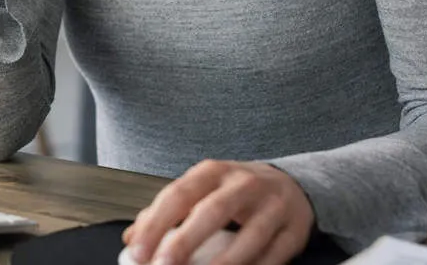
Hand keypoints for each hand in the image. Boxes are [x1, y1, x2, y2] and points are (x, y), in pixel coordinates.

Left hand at [122, 161, 314, 264]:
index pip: (179, 194)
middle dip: (186, 241)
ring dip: (223, 263)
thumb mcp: (202, 189)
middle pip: (213, 211)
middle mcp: (244, 184)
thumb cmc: (235, 191)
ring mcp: (273, 207)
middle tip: (163, 264)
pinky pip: (274, 257)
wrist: (291, 185)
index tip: (137, 250)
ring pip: (250, 237)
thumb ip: (168, 211)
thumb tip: (132, 238)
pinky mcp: (294, 231)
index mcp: (213, 172)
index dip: (156, 223)